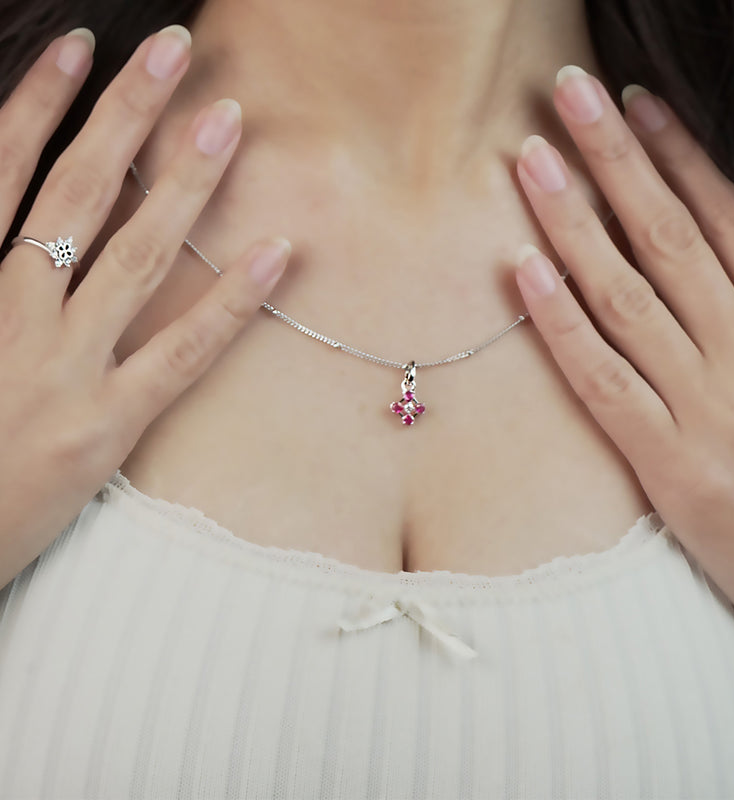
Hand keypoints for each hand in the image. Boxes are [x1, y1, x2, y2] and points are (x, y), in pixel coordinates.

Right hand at [0, 26, 289, 587]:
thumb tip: (30, 230)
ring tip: (229, 121)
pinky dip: (231, 302)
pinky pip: (181, 354)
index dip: (37, 105)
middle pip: (77, 194)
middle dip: (125, 116)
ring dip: (184, 184)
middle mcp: (9, 317)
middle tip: (176, 52)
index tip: (80, 48)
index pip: (4, 174)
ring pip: (133, 257)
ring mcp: (62, 373)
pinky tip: (278, 254)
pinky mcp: (106, 429)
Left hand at [514, 66, 733, 666]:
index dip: (678, 156)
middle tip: (568, 94)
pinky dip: (561, 321)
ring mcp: (705, 405)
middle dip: (616, 158)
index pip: (726, 219)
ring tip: (533, 161)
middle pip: (668, 236)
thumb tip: (722, 254)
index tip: (635, 104)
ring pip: (627, 292)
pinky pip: (602, 377)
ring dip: (576, 221)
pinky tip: (524, 269)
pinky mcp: (667, 462)